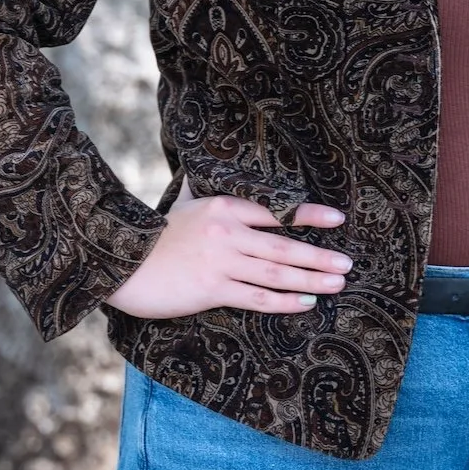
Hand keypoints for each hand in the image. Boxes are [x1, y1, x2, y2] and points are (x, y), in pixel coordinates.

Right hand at [106, 197, 348, 318]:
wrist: (120, 264)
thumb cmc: (154, 234)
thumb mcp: (183, 204)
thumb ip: (202, 189)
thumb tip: (203, 166)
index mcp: (224, 208)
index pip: (276, 211)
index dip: (309, 215)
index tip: (338, 219)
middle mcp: (228, 233)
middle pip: (284, 245)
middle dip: (320, 256)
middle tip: (348, 264)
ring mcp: (221, 262)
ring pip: (276, 272)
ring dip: (310, 279)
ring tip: (337, 283)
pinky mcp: (211, 289)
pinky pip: (256, 297)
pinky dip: (283, 301)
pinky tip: (305, 303)